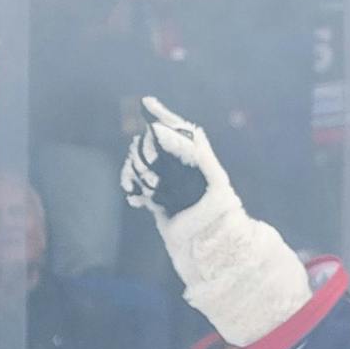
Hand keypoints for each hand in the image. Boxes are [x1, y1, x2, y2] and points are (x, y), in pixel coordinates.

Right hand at [121, 96, 234, 225]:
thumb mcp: (214, 177)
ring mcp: (166, 181)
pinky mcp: (155, 198)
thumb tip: (158, 130)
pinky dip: (131, 189)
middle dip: (144, 154)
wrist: (207, 245)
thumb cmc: (217, 211)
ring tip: (149, 192)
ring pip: (138, 163)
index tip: (147, 103)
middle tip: (154, 178)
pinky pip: (134, 184)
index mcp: (196, 158)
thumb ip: (192, 151)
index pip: (179, 129)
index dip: (163, 114)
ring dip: (136, 174)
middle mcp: (179, 167)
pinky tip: (137, 201)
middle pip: (150, 144)